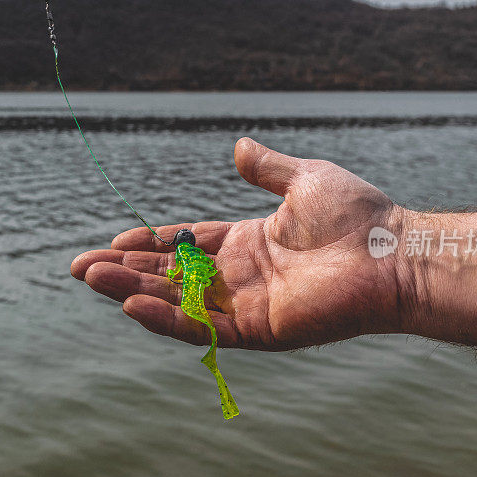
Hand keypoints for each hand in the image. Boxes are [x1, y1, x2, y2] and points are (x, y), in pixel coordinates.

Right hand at [71, 137, 405, 350]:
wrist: (395, 252)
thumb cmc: (359, 216)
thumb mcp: (303, 179)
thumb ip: (266, 168)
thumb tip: (239, 146)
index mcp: (249, 243)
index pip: (187, 245)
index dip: (151, 242)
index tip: (115, 237)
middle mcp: (242, 277)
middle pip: (171, 275)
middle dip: (127, 270)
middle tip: (81, 266)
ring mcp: (248, 306)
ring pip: (177, 302)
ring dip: (132, 292)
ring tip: (91, 278)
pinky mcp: (258, 331)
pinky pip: (203, 328)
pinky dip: (166, 319)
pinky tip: (131, 306)